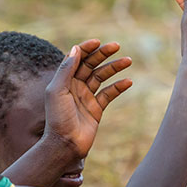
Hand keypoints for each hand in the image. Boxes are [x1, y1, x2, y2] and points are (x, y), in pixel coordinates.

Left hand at [43, 38, 131, 158]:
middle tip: (116, 46)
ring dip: (114, 68)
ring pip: (102, 77)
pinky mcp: (97, 109)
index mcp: (64, 80)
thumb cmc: (58, 118)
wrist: (65, 144)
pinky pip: (109, 94)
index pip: (76, 58)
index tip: (98, 42)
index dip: (86, 48)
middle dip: (103, 54)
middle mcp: (75, 86)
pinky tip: (128, 81)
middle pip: (91, 64)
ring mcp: (86, 97)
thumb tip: (76, 48)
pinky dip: (119, 87)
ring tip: (128, 60)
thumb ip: (66, 69)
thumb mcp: (58, 90)